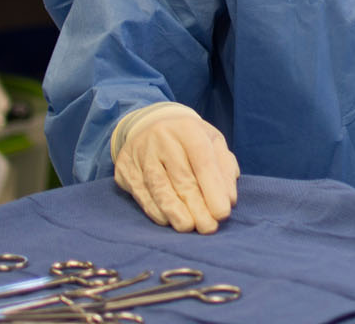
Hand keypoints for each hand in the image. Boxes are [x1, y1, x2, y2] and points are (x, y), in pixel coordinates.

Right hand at [111, 102, 239, 233]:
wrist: (150, 126)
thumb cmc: (189, 141)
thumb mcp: (212, 143)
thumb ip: (224, 167)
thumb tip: (228, 198)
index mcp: (187, 129)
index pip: (202, 161)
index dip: (213, 189)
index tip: (222, 213)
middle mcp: (162, 138)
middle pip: (181, 177)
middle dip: (197, 206)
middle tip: (209, 228)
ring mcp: (140, 152)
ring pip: (159, 187)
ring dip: (175, 211)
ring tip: (188, 228)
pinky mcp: (125, 168)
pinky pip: (141, 193)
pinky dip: (156, 210)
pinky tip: (168, 221)